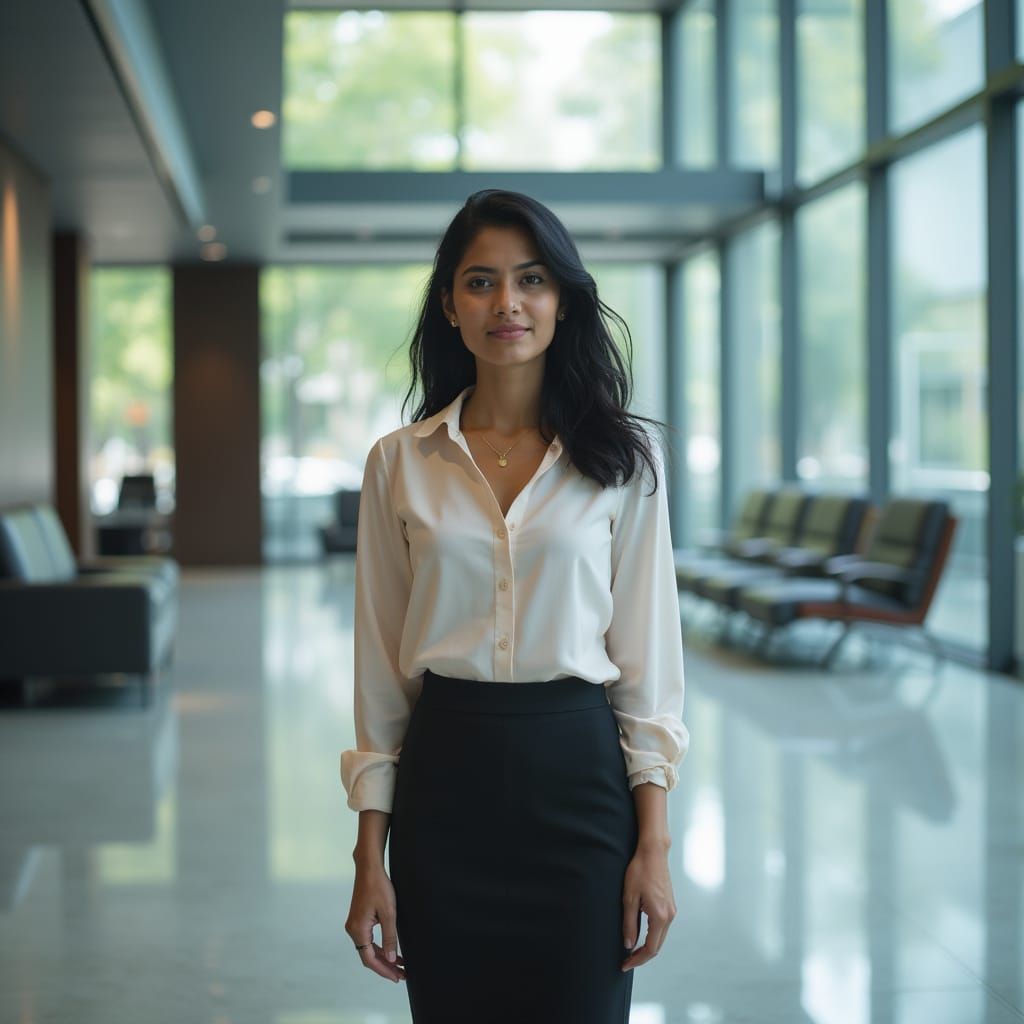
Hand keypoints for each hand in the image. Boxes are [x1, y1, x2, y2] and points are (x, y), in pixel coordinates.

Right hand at [345, 863, 405, 983]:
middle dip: (386, 966)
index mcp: (358, 930)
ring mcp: (355, 924)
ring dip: (384, 957)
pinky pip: (368, 940)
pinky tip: (391, 949)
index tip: (397, 977)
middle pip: (369, 956)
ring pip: (369, 949)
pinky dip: (380, 947)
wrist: (369, 867)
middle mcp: (353, 930)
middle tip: (402, 974)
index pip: (370, 959)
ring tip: (400, 965)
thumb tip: (392, 959)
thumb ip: (390, 937)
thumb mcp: (389, 913)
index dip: (384, 970)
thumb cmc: (379, 887)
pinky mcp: (359, 919)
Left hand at [621, 841, 675, 970]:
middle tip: (626, 961)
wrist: (653, 852)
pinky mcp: (670, 904)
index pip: (651, 948)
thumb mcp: (629, 898)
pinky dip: (652, 936)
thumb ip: (629, 923)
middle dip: (642, 956)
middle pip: (658, 946)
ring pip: (660, 937)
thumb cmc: (639, 871)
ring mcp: (672, 910)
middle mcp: (670, 916)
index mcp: (660, 916)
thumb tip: (628, 945)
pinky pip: (662, 927)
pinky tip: (641, 935)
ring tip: (631, 950)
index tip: (624, 964)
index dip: (637, 959)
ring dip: (647, 946)